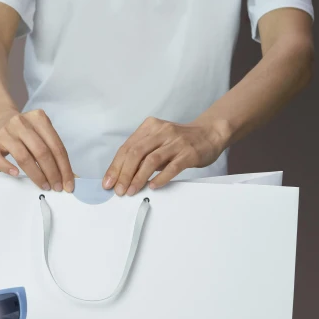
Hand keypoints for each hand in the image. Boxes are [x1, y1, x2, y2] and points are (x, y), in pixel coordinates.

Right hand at [0, 108, 74, 191]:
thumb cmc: (22, 130)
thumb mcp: (39, 132)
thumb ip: (53, 150)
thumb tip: (71, 175)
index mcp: (38, 118)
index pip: (56, 146)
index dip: (64, 167)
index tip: (68, 183)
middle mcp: (21, 123)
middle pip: (41, 152)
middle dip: (52, 173)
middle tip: (57, 187)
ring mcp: (4, 133)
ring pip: (23, 157)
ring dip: (36, 175)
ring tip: (43, 185)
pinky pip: (0, 160)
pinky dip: (9, 169)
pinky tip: (17, 175)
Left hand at [103, 116, 230, 194]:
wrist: (209, 134)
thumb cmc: (179, 141)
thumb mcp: (157, 141)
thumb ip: (142, 154)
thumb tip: (122, 176)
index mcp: (149, 127)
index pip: (127, 147)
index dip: (116, 166)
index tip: (108, 182)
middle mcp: (161, 131)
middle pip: (136, 153)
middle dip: (124, 173)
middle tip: (119, 190)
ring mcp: (176, 141)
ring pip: (152, 160)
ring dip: (139, 177)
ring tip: (131, 191)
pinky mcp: (189, 152)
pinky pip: (172, 166)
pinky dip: (161, 177)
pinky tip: (153, 186)